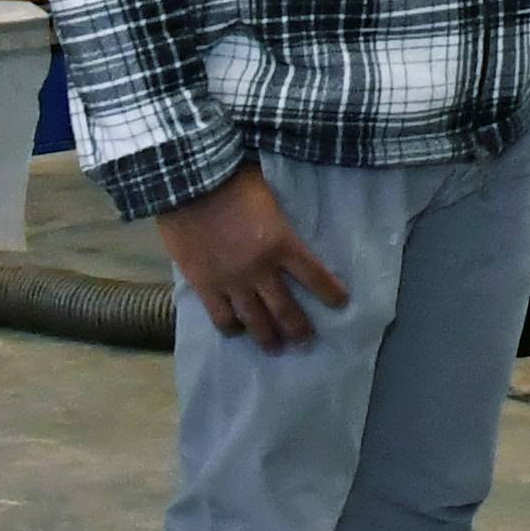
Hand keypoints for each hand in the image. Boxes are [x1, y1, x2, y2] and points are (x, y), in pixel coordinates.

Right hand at [160, 163, 349, 351]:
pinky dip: (230, 327)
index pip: (315, 275)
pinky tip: (236, 332)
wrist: (188, 185)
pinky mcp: (204, 286)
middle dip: (299, 329)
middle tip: (307, 342)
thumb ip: (282, 218)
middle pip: (285, 309)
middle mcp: (260, 270)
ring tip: (277, 349)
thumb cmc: (232, 181)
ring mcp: (231, 282)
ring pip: (254, 320)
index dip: (330, 292)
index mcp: (282, 244)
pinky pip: (221, 316)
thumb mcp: (271, 196)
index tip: (341, 304)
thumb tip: (292, 226)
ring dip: (268, 337)